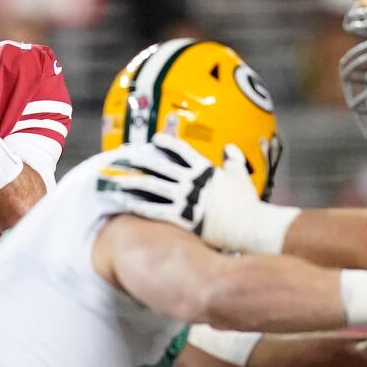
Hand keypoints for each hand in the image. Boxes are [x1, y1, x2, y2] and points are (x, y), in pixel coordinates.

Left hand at [97, 134, 252, 234]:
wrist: (251, 227)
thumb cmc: (248, 205)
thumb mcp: (241, 177)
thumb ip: (234, 161)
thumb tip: (229, 148)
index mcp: (205, 170)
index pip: (182, 150)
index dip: (166, 142)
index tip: (153, 139)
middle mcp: (192, 182)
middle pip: (160, 166)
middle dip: (140, 159)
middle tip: (123, 156)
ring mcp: (185, 199)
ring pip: (152, 186)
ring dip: (132, 182)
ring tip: (115, 180)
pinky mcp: (182, 218)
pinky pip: (155, 210)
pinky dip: (138, 205)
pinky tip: (124, 202)